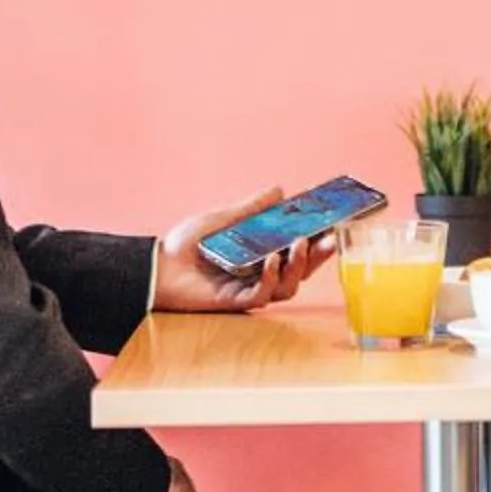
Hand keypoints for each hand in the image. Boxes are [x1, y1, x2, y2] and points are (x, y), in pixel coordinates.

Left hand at [154, 188, 334, 313]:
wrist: (157, 266)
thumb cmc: (186, 245)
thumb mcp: (222, 219)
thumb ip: (252, 208)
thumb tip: (279, 190)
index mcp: (261, 257)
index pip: (297, 253)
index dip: (317, 243)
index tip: (333, 226)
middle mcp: (260, 277)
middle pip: (300, 272)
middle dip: (317, 257)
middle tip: (328, 239)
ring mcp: (249, 290)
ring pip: (287, 286)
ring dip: (297, 266)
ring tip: (299, 245)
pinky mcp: (235, 301)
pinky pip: (261, 293)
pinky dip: (270, 277)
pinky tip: (270, 260)